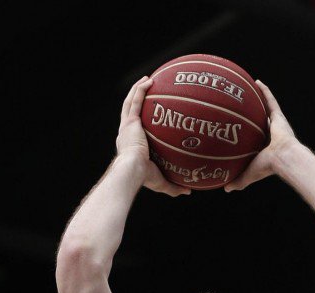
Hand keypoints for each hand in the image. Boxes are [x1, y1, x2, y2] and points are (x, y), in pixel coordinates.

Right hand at [116, 77, 190, 197]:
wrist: (132, 172)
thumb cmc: (144, 179)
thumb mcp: (162, 183)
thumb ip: (174, 186)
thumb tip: (188, 191)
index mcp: (130, 145)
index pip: (134, 130)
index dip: (139, 122)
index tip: (149, 117)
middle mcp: (126, 133)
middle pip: (130, 112)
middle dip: (137, 100)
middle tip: (148, 92)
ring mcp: (127, 126)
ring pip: (130, 102)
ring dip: (137, 89)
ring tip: (148, 79)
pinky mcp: (130, 121)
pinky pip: (135, 100)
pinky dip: (141, 89)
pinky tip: (149, 80)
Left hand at [224, 81, 292, 191]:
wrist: (283, 158)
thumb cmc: (267, 168)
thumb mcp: (249, 175)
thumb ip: (238, 181)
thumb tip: (225, 188)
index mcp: (265, 148)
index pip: (254, 139)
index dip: (248, 134)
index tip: (239, 129)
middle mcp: (271, 135)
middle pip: (259, 122)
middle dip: (252, 116)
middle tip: (240, 109)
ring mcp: (276, 125)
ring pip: (265, 109)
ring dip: (258, 100)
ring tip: (247, 91)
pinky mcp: (279, 116)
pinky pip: (270, 100)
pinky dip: (264, 91)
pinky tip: (256, 82)